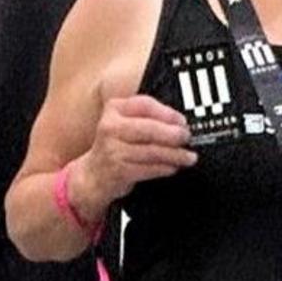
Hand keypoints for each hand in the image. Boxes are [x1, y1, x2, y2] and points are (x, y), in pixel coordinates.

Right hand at [74, 95, 196, 211]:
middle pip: (149, 129)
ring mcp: (113, 150)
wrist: (93, 175)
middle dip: (173, 134)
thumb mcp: (125, 123)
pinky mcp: (118, 171)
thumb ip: (148, 118)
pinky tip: (173, 167)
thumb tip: (180, 123)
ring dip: (175, 154)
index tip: (182, 121)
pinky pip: (149, 168)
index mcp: (114, 109)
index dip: (167, 113)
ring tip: (188, 157)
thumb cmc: (116, 146)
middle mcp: (110, 127)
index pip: (145, 105)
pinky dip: (165, 168)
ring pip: (152, 151)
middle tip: (187, 137)